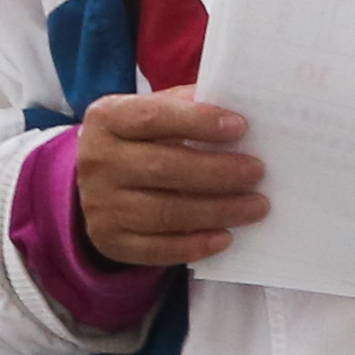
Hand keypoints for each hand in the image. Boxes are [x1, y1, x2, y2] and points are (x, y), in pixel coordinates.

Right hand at [77, 88, 266, 269]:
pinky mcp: (110, 240)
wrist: (100, 180)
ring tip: (257, 206)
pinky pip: (156, 249)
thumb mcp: (158, 112)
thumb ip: (190, 106)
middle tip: (257, 172)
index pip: (152, 117)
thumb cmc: (145, 139)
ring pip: (164, 212)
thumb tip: (241, 105)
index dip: (198, 121)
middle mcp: (96, 161)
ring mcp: (99, 205)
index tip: (240, 127)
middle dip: (218, 171)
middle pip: (163, 168)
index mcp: (107, 119)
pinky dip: (195, 245)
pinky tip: (226, 237)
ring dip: (218, 210)